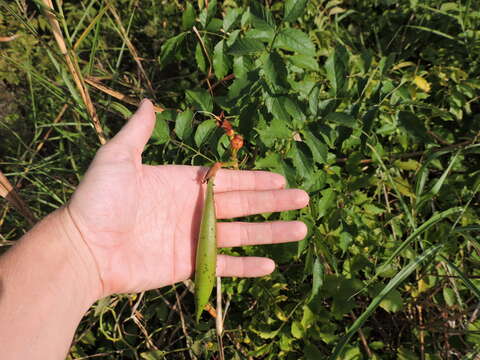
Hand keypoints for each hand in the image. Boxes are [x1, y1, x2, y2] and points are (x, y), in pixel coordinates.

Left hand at [63, 99, 308, 297]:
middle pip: (243, 205)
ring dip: (271, 233)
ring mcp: (193, 239)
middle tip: (303, 199)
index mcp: (183, 184)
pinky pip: (224, 266)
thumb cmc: (99, 200)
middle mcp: (193, 210)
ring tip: (300, 231)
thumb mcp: (118, 157)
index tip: (281, 179)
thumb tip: (147, 101)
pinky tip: (270, 265)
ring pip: (241, 235)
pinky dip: (246, 268)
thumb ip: (138, 132)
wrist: (85, 248)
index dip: (256, 179)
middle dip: (274, 202)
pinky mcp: (188, 265)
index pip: (229, 180)